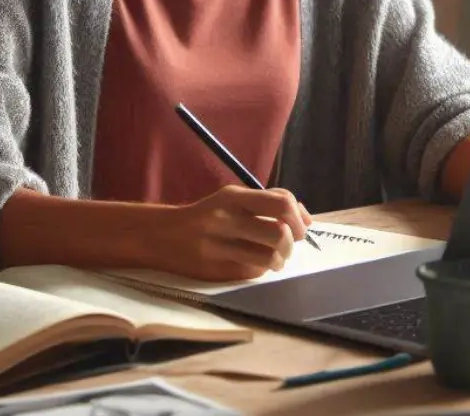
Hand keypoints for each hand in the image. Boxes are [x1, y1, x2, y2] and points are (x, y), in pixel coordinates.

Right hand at [162, 186, 313, 281]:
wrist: (164, 235)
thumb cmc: (209, 215)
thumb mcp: (234, 198)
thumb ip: (269, 202)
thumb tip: (306, 219)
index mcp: (234, 197)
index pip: (281, 202)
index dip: (298, 218)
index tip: (299, 228)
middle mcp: (227, 219)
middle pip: (279, 234)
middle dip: (291, 244)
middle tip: (287, 245)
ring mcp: (220, 246)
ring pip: (269, 258)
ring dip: (280, 260)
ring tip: (275, 258)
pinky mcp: (216, 269)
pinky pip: (253, 272)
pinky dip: (261, 269)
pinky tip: (255, 263)